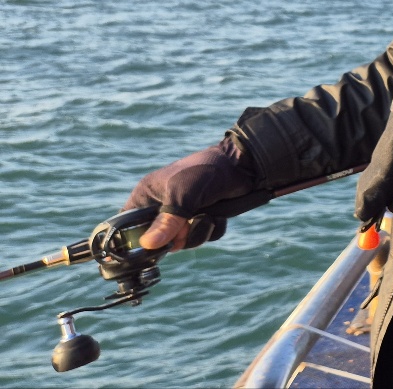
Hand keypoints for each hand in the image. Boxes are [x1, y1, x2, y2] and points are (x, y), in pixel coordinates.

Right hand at [126, 137, 258, 250]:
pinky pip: (201, 236)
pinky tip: (218, 216)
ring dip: (198, 233)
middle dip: (176, 238)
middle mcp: (161, 206)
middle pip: (157, 240)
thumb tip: (148, 245)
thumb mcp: (183, 195)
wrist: (243, 166)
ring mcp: (182, 214)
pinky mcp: (201, 218)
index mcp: (146, 195)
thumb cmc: (206, 172)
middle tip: (187, 227)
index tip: (145, 250)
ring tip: (207, 216)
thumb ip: (167, 221)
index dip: (131, 240)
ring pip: (182, 241)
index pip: (126, 224)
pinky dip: (211, 229)